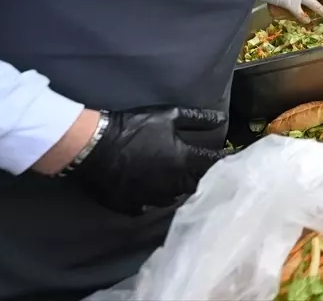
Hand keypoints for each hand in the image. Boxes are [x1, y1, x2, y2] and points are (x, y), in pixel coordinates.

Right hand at [70, 107, 225, 214]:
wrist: (94, 146)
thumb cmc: (134, 127)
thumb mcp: (169, 115)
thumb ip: (198, 119)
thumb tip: (222, 120)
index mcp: (183, 161)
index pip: (211, 164)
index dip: (221, 160)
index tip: (228, 160)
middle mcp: (172, 184)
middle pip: (194, 185)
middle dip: (198, 177)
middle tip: (196, 170)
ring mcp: (153, 198)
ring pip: (173, 198)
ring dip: (176, 189)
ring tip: (174, 181)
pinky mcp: (133, 207)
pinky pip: (149, 207)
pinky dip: (152, 200)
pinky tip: (150, 192)